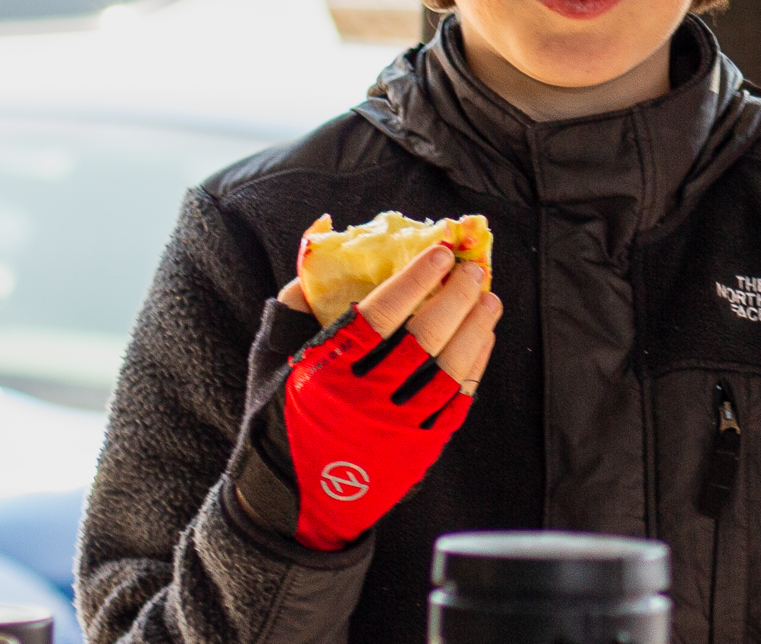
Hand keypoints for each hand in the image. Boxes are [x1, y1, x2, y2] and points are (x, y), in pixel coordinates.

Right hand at [249, 244, 503, 548]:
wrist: (292, 507)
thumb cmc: (280, 423)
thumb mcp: (271, 366)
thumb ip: (294, 311)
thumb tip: (319, 254)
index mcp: (324, 373)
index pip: (378, 316)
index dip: (415, 280)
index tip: (441, 252)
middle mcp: (361, 402)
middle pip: (423, 340)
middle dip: (455, 298)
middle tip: (473, 271)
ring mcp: (393, 431)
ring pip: (448, 371)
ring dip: (475, 330)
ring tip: (489, 300)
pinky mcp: (416, 454)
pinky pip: (456, 404)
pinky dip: (474, 368)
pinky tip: (482, 341)